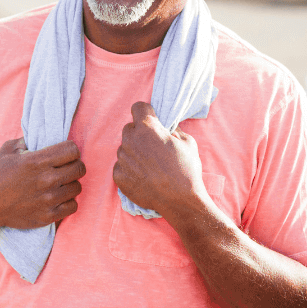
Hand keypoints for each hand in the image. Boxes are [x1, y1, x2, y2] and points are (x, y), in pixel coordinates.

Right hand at [0, 138, 85, 230]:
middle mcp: (45, 180)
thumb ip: (27, 140)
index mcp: (36, 162)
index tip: (64, 153)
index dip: (70, 149)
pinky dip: (68, 201)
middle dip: (74, 165)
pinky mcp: (48, 216)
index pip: (72, 150)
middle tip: (64, 168)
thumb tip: (43, 136)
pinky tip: (58, 198)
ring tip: (59, 183)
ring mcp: (48, 200)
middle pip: (80, 168)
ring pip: (77, 187)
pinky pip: (73, 206)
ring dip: (70, 184)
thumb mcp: (7, 150)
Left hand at [113, 101, 208, 219]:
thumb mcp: (188, 142)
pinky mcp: (118, 175)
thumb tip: (166, 129)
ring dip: (134, 153)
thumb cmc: (186, 170)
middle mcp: (130, 140)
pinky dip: (129, 169)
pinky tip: (143, 177)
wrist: (180, 200)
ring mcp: (122, 158)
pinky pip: (121, 166)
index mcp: (147, 128)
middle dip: (139, 134)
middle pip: (129, 129)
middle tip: (152, 147)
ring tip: (150, 166)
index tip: (151, 121)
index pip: (138, 107)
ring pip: (124, 148)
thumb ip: (173, 130)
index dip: (146, 113)